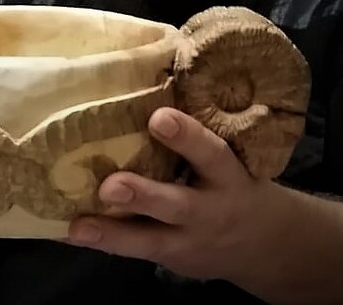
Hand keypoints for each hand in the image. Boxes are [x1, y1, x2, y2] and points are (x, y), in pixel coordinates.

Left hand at [66, 107, 281, 283]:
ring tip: (78, 227)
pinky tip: (74, 234)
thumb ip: (198, 139)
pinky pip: (137, 252)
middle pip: (178, 204)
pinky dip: (106, 244)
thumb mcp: (230, 161)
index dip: (187, 136)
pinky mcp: (172, 259)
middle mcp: (211, 210)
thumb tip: (152, 83)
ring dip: (113, 233)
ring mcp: (191, 241)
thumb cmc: (235, 183)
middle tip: (110, 186)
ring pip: (152, 240)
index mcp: (228, 176)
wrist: (268, 247)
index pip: (212, 153)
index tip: (158, 116)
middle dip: (144, 196)